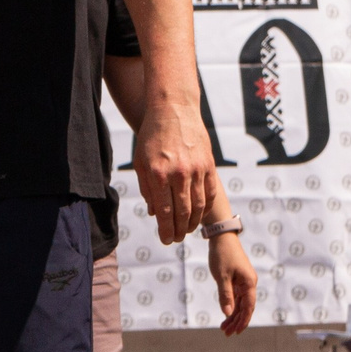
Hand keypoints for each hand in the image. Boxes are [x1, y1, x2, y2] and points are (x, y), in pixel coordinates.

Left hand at [130, 96, 219, 244]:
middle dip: (179, 230)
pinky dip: (206, 206)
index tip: (166, 240)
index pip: (164, 211)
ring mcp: (196, 169)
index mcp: (158, 174)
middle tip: (176, 239)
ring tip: (187, 230)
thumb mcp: (140, 162)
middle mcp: (178, 174)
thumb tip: (155, 213)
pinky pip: (210, 192)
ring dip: (194, 222)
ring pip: (198, 205)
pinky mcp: (208, 164)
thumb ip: (147, 188)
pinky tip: (200, 214)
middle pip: (183, 212)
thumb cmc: (151, 137)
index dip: (166, 229)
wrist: (173, 111)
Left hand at [211, 231, 256, 335]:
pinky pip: (236, 297)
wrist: (221, 238)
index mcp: (249, 283)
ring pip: (240, 303)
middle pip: (245, 307)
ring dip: (233, 315)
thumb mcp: (222, 277)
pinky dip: (230, 305)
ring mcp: (243, 282)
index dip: (243, 321)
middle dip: (236, 321)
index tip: (236, 332)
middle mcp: (249, 284)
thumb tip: (228, 313)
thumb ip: (225, 295)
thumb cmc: (222, 255)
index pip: (248, 307)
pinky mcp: (237, 280)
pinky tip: (225, 314)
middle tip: (226, 333)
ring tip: (224, 328)